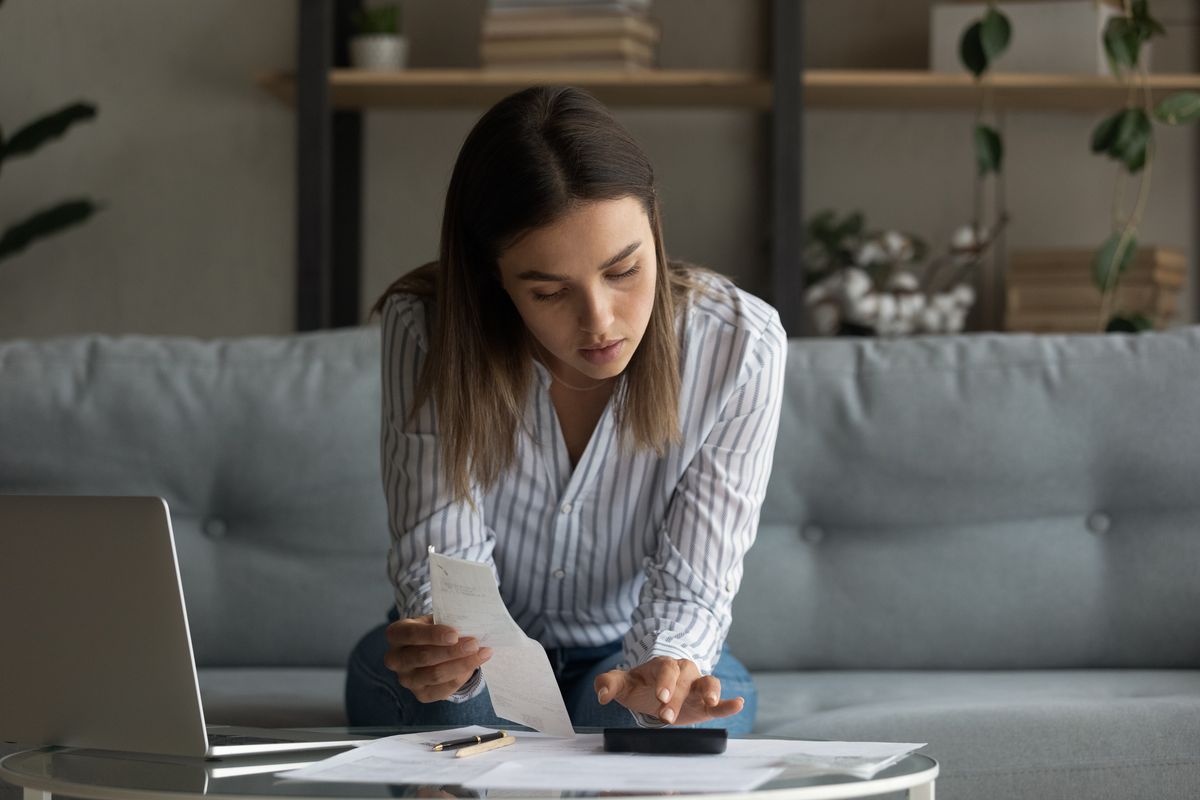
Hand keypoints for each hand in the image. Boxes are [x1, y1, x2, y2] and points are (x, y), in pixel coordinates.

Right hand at [383, 614, 492, 702]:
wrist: (427, 649)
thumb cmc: (432, 630)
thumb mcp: (434, 620)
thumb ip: (447, 623)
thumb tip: (470, 628)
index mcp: (396, 634)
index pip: (412, 634)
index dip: (433, 635)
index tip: (455, 635)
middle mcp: (395, 659)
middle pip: (424, 657)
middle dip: (452, 651)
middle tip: (474, 644)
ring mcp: (406, 680)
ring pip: (435, 675)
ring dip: (461, 664)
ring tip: (481, 654)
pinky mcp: (421, 695)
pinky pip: (443, 689)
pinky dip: (461, 677)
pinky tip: (473, 666)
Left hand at [594, 656, 743, 725]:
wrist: (656, 691)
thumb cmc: (640, 685)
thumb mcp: (623, 683)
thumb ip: (608, 684)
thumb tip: (600, 694)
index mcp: (664, 666)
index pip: (666, 669)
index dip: (665, 682)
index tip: (661, 697)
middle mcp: (684, 672)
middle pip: (686, 678)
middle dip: (678, 696)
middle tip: (666, 715)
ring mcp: (697, 687)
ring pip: (709, 683)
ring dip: (711, 692)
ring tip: (712, 701)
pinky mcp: (706, 704)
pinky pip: (721, 702)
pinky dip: (730, 703)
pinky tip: (738, 703)